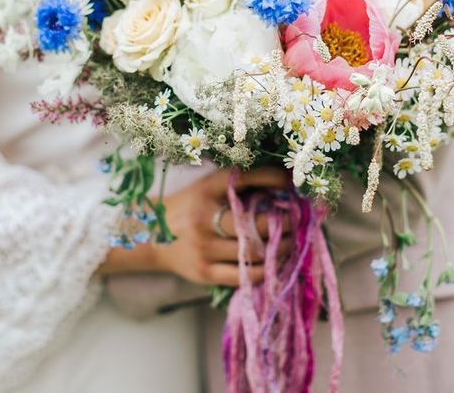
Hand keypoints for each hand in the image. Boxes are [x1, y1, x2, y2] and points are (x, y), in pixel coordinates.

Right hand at [150, 166, 292, 286]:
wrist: (151, 235)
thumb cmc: (191, 207)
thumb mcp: (208, 188)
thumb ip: (239, 186)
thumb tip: (285, 182)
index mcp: (205, 189)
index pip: (243, 178)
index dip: (273, 178)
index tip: (293, 183)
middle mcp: (204, 217)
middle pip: (255, 222)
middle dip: (286, 221)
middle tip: (302, 219)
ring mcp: (203, 247)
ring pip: (254, 251)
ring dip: (283, 247)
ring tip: (297, 241)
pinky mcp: (204, 272)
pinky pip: (245, 275)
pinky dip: (267, 269)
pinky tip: (278, 261)